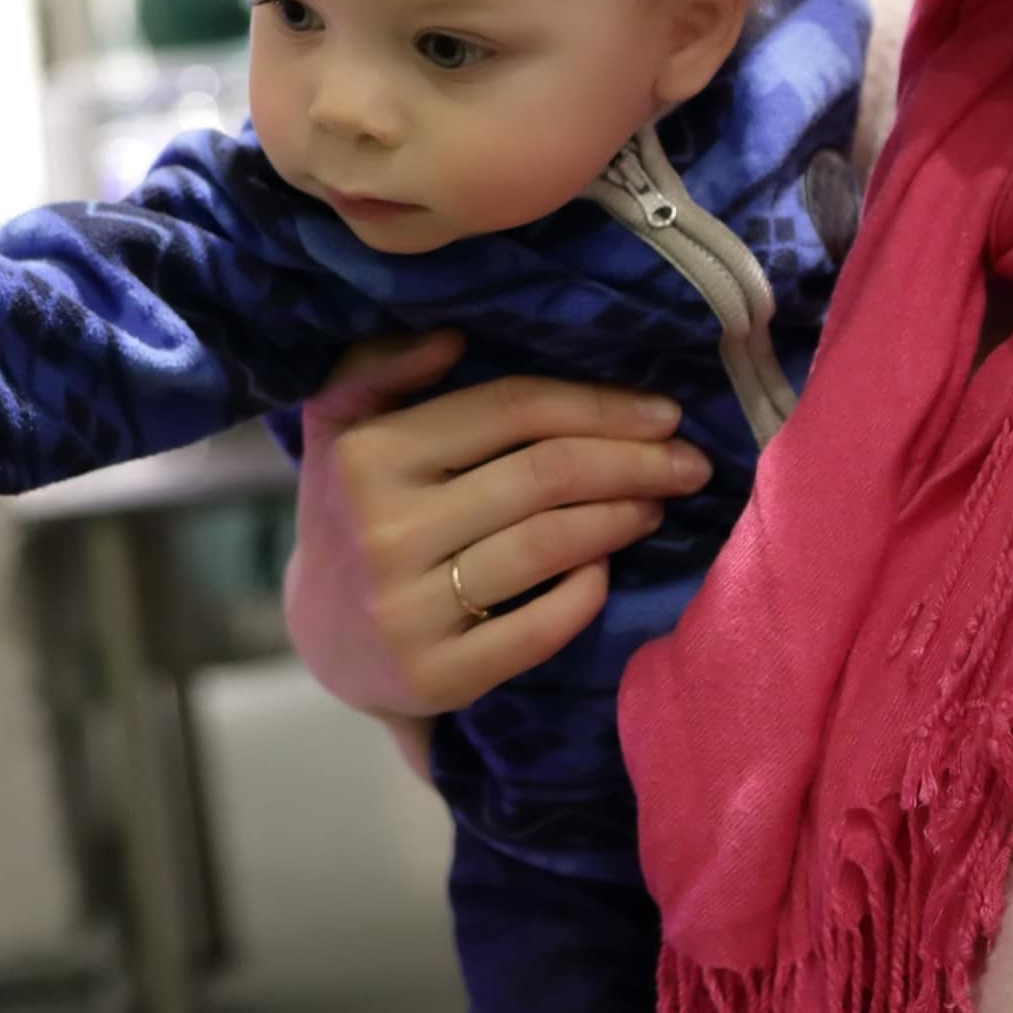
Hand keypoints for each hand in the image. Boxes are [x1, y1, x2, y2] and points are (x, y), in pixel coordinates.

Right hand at [284, 330, 713, 720]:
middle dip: (634, 462)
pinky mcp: (437, 676)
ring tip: (659, 504)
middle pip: (543, 476)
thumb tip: (452, 336)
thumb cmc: (352, 510)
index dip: (597, 405)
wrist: (323, 636)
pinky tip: (608, 568)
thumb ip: (379, 367)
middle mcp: (384, 531)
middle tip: (688, 461)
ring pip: (549, 546)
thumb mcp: (341, 425)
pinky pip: (542, 626)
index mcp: (367, 455)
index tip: (663, 411)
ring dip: (623, 517)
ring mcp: (408, 610)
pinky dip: (588, 591)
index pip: (509, 410)